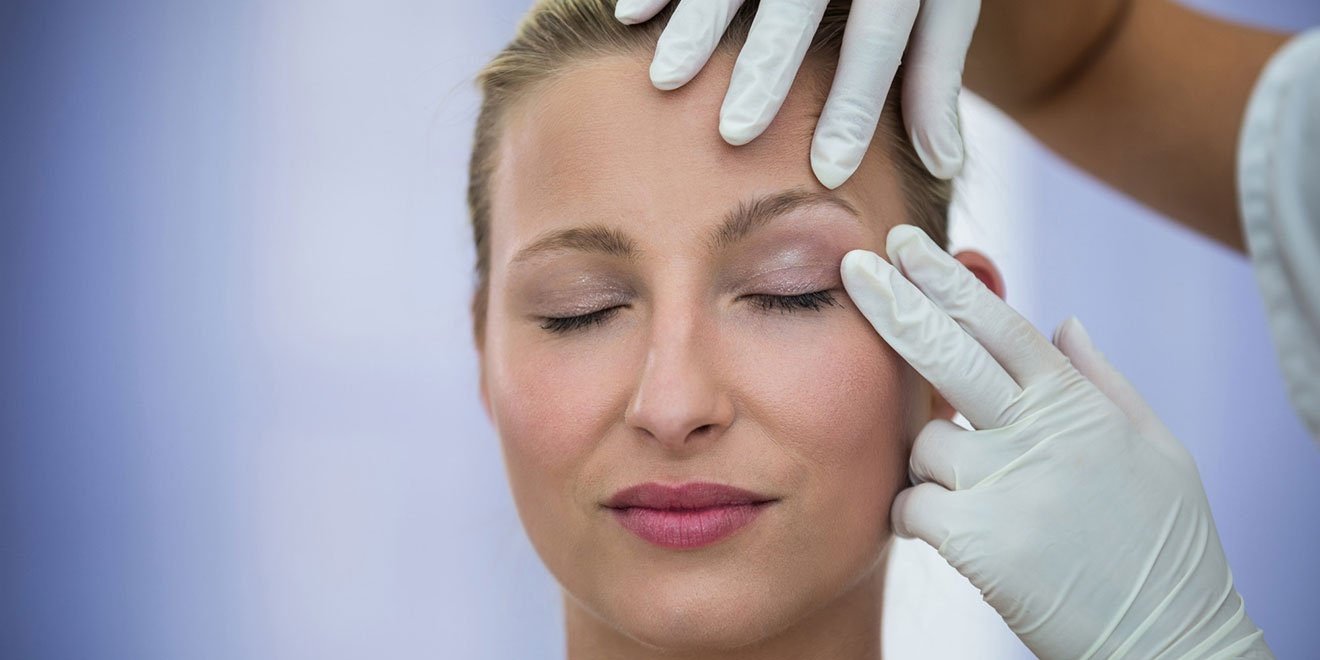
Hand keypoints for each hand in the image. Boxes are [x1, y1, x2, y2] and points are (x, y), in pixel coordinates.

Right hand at [614, 0, 978, 186]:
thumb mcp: (941, 0)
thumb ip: (933, 74)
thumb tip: (943, 163)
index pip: (878, 41)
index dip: (856, 105)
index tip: (829, 169)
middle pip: (798, 8)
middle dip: (767, 71)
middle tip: (737, 134)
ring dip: (697, 26)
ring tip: (666, 80)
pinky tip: (630, 17)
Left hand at [838, 225, 1272, 658]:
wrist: (1166, 638)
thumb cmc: (1163, 547)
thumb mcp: (1156, 450)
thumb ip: (1101, 381)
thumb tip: (1064, 320)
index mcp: (1079, 406)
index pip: (1002, 326)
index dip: (950, 281)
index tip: (908, 247)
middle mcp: (1040, 434)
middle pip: (950, 352)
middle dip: (897, 302)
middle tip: (856, 267)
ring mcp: (1006, 484)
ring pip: (924, 444)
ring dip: (932, 464)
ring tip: (980, 501)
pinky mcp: (978, 540)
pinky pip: (912, 505)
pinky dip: (919, 516)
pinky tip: (954, 533)